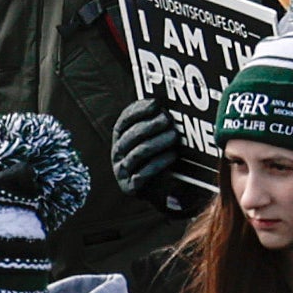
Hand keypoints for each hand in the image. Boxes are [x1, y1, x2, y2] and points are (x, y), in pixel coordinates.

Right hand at [106, 96, 193, 213]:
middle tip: (168, 120)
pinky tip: (172, 155)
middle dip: (150, 126)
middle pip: (131, 136)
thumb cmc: (159, 155)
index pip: (124, 120)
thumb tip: (168, 103)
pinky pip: (142, 174)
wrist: (159, 189)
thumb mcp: (155, 137)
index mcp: (121, 137)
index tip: (155, 103)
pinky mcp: (130, 187)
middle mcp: (118, 153)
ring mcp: (122, 170)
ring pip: (138, 153)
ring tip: (174, 136)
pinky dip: (159, 163)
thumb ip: (157, 121)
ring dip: (157, 142)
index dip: (138, 110)